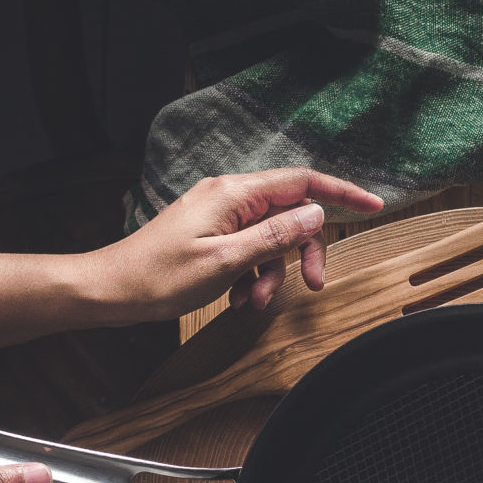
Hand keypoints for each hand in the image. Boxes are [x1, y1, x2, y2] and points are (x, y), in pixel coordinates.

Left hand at [0, 168, 384, 352]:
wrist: (109, 290)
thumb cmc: (158, 278)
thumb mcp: (226, 262)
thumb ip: (274, 237)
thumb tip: (315, 215)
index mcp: (233, 194)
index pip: (301, 181)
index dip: (341, 193)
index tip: (373, 207)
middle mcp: (228, 196)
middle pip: (290, 213)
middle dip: (303, 251)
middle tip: (312, 285)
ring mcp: (218, 214)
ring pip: (270, 238)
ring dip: (272, 272)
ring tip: (251, 301)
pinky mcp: (209, 234)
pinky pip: (248, 249)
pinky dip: (251, 275)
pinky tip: (235, 298)